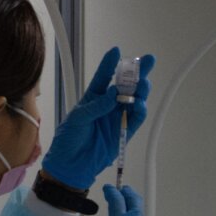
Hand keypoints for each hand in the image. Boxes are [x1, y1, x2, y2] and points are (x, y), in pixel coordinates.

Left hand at [42, 47, 152, 190]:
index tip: (117, 50)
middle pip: (125, 85)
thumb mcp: (77, 119)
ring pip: (134, 100)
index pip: (103, 77)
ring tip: (143, 83)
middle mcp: (108, 105)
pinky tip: (140, 104)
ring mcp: (117, 117)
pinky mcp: (124, 131)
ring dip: (141, 91)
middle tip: (147, 60)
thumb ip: (96, 106)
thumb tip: (114, 93)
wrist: (71, 165)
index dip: (110, 64)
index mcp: (93, 98)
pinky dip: (140, 111)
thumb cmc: (69, 139)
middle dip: (137, 72)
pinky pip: (136, 119)